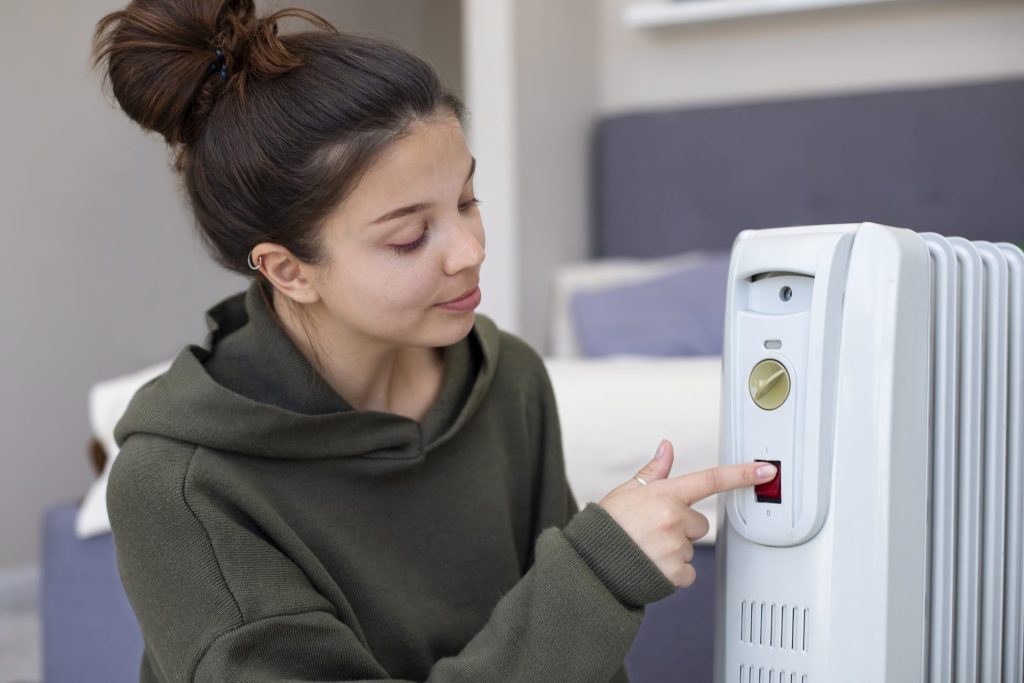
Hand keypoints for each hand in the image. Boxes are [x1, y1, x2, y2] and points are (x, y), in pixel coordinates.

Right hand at [597, 440, 776, 587]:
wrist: (591, 563)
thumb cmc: (608, 527)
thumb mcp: (627, 492)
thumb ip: (653, 472)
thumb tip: (667, 448)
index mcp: (664, 494)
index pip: (710, 479)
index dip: (741, 474)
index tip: (765, 471)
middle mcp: (673, 518)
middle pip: (700, 523)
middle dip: (682, 527)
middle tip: (654, 531)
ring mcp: (676, 546)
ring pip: (691, 547)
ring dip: (675, 550)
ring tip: (647, 549)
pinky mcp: (676, 572)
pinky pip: (688, 572)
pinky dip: (674, 572)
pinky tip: (652, 565)